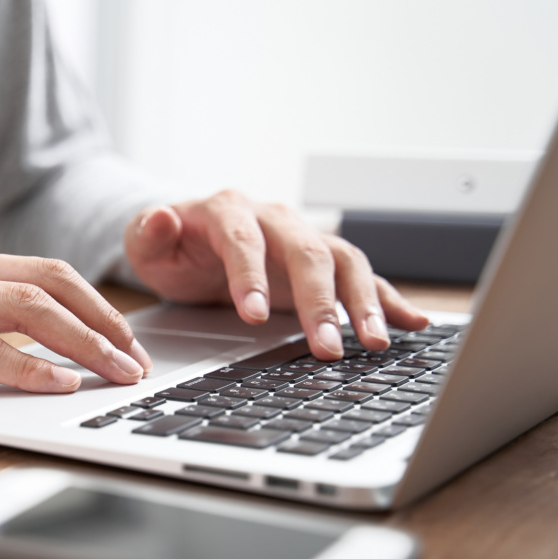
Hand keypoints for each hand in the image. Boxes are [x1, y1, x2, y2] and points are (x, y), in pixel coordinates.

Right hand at [0, 230, 151, 392]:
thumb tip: (18, 339)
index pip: (41, 270)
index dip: (93, 304)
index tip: (123, 338)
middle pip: (49, 282)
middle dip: (105, 322)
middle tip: (136, 360)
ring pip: (26, 310)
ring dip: (83, 344)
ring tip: (117, 374)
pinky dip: (26, 367)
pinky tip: (56, 386)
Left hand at [123, 189, 428, 359]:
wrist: (191, 239)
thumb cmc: (170, 246)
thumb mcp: (145, 243)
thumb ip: (148, 234)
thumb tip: (159, 217)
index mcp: (228, 211)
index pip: (244, 240)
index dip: (251, 275)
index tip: (254, 316)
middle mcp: (275, 219)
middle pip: (306, 252)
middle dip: (319, 301)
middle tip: (326, 347)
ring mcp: (303, 239)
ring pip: (343, 262)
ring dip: (362, 302)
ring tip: (374, 342)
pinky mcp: (322, 264)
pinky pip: (361, 277)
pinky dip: (388, 298)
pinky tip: (412, 322)